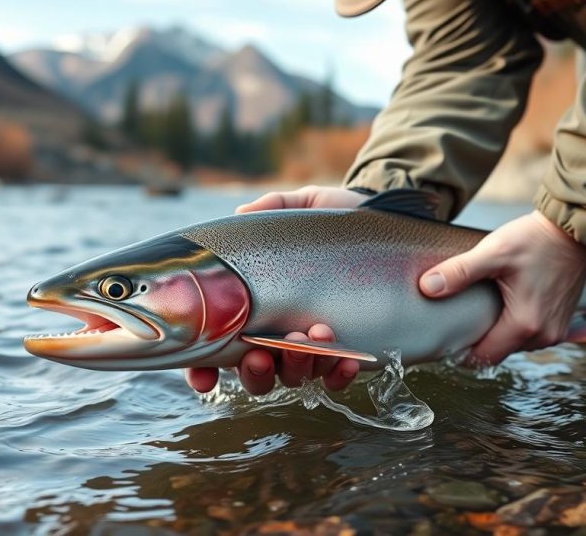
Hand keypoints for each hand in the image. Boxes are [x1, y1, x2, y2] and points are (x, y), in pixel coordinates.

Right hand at [184, 186, 367, 394]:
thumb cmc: (332, 218)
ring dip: (298, 365)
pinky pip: (336, 377)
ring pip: (294, 376)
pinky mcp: (345, 350)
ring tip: (316, 334)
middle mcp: (276, 334)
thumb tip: (242, 213)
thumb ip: (272, 208)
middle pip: (255, 372)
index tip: (203, 377)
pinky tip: (347, 359)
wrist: (381, 216)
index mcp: (252, 307)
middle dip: (255, 370)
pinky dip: (338, 374)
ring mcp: (310, 347)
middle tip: (261, 353)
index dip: (203, 369)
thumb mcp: (303, 207)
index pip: (217, 348)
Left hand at [419, 211, 585, 365]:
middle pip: (500, 352)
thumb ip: (460, 272)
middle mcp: (544, 336)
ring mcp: (556, 331)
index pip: (484, 358)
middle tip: (462, 318)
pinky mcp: (562, 322)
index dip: (461, 351)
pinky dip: (518, 326)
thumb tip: (427, 287)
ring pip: (516, 344)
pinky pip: (532, 335)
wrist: (575, 230)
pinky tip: (508, 305)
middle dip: (480, 340)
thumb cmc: (536, 240)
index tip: (447, 337)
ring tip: (485, 309)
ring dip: (500, 332)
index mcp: (525, 325)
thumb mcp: (493, 253)